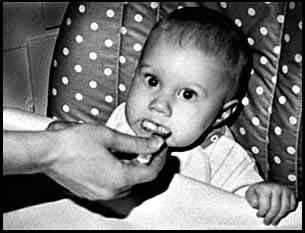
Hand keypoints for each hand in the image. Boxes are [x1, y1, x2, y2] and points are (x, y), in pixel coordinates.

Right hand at [43, 122, 166, 200]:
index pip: (151, 172)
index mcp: (119, 179)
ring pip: (127, 182)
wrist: (46, 152)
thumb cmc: (71, 144)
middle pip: (140, 178)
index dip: (160, 158)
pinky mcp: (90, 192)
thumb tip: (154, 144)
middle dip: (147, 161)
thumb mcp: (110, 137)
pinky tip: (114, 158)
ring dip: (133, 167)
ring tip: (131, 150)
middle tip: (148, 146)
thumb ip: (136, 143)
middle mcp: (111, 191)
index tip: (161, 147)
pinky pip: (113, 184)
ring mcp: (99, 193)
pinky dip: (120, 172)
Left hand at [245, 182, 296, 225]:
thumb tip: (256, 204)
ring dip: (279, 217)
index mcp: (265, 188)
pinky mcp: (291, 194)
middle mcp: (276, 188)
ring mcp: (284, 191)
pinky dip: (287, 212)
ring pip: (284, 209)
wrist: (268, 183)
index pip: (265, 205)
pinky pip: (292, 206)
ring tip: (274, 221)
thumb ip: (251, 199)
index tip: (259, 215)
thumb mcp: (250, 192)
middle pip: (276, 208)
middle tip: (266, 221)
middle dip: (270, 217)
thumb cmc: (259, 189)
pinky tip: (281, 214)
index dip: (262, 213)